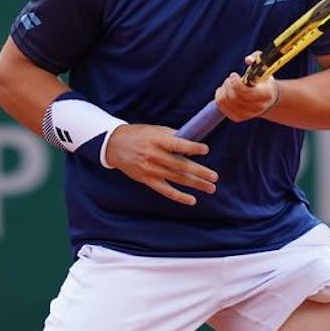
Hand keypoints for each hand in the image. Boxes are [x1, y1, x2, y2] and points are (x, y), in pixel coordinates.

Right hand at [103, 124, 217, 204]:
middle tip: (214, 177)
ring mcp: (150, 170)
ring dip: (195, 184)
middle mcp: (154, 156)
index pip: (177, 144)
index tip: (205, 150)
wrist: (114, 145)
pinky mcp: (147, 180)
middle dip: (199, 172)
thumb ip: (173, 137)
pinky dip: (179, 196)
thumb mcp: (155, 130)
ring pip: (177, 179)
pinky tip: (192, 200)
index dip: (191, 147)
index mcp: (156, 140)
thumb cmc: (139, 135)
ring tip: (210, 187)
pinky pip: (165, 190)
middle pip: (180, 165)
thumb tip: (193, 146)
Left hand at [215, 51, 278, 121]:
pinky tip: (225, 91)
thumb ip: (256, 59)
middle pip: (234, 97)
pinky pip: (221, 106)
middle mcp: (258, 107)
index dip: (236, 83)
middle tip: (231, 78)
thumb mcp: (263, 66)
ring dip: (223, 89)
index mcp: (266, 94)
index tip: (233, 75)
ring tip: (228, 84)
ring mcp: (248, 115)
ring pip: (225, 101)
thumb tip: (248, 59)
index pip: (247, 92)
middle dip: (228, 84)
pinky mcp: (238, 118)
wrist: (266, 97)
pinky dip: (219, 96)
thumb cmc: (262, 78)